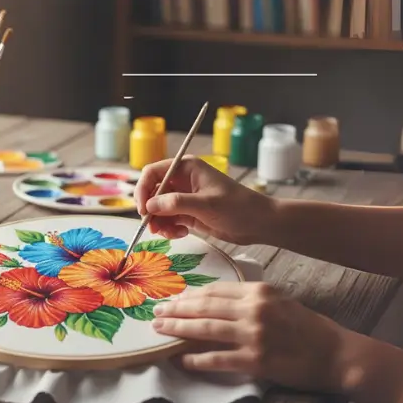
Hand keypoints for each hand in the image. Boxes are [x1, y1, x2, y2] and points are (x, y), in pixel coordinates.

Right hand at [134, 156, 277, 244]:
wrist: (259, 223)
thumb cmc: (237, 207)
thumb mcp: (206, 204)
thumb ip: (176, 203)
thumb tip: (149, 206)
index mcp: (186, 168)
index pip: (153, 173)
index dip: (143, 190)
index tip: (143, 210)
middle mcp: (182, 181)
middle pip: (152, 192)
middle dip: (150, 210)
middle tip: (154, 228)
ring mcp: (184, 198)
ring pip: (158, 208)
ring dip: (160, 222)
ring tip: (172, 233)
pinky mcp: (188, 213)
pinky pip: (168, 220)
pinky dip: (169, 229)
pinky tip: (182, 233)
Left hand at [151, 282, 347, 391]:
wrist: (336, 354)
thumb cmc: (308, 328)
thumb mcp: (280, 301)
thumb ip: (250, 299)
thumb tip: (216, 302)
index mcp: (259, 292)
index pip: (215, 291)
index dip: (190, 296)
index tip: (173, 299)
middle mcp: (254, 310)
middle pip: (204, 307)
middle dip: (176, 310)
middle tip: (156, 313)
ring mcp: (254, 335)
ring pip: (205, 329)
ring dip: (178, 330)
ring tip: (160, 330)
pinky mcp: (256, 361)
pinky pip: (217, 359)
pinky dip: (195, 360)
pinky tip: (180, 360)